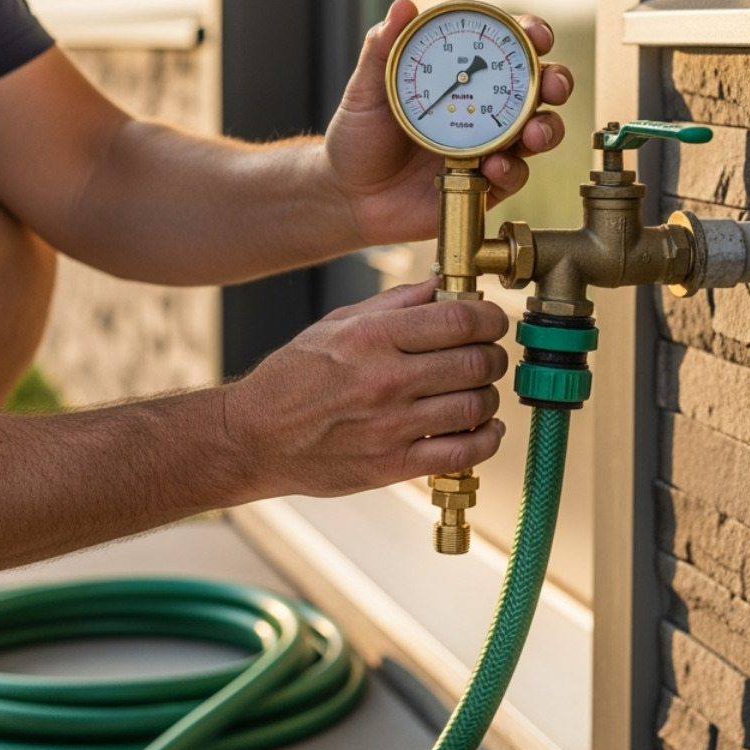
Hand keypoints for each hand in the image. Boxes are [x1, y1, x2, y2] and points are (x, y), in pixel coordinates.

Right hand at [219, 280, 508, 497]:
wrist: (255, 438)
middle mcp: (384, 380)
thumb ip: (394, 304)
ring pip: (476, 406)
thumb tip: (441, 285)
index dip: (490, 317)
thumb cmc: (292, 379)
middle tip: (487, 355)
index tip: (492, 320)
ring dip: (489, 396)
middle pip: (476, 362)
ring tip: (476, 391)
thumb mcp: (337, 324)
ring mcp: (391, 426)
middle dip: (493, 355)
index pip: (459, 319)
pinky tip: (483, 428)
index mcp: (371, 338)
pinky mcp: (393, 465)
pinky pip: (463, 453)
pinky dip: (486, 439)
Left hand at [324, 0, 573, 245]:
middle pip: (539, 87)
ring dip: (546, 128)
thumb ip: (382, 49)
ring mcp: (491, 146)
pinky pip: (515, 175)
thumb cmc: (359, 137)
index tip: (536, 34)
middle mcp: (485, 107)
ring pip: (539, 131)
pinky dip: (511, 169)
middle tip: (552, 86)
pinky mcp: (488, 184)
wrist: (350, 196)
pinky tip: (493, 167)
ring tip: (532, 134)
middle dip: (556, 81)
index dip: (531, 34)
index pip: (506, 46)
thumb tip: (403, 6)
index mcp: (463, 75)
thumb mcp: (367, 90)